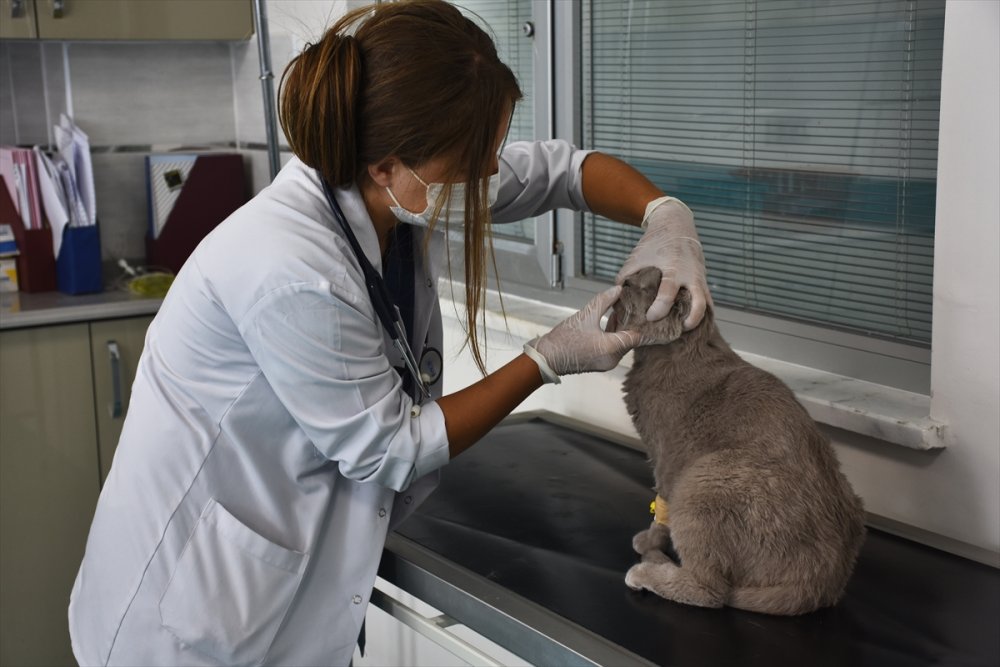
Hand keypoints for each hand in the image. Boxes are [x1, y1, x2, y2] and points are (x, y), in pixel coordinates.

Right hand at [523, 286, 640, 383]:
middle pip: (630, 339)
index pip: (637, 336)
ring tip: (623, 310)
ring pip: (621, 343)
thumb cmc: (563, 339)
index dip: (642, 322)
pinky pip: (613, 347)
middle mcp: (613, 359)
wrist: (546, 358)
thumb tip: (618, 289)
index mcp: (612, 348)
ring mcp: (606, 363)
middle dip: (632, 323)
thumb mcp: (585, 315)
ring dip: (622, 328)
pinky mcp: (600, 362)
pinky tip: (611, 320)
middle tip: (636, 306)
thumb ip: (604, 301)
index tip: (646, 309)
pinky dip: (613, 335)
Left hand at [615, 197, 711, 329]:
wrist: (676, 224)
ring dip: (697, 319)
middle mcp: (690, 275)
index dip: (659, 309)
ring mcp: (699, 278)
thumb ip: (626, 278)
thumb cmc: (654, 242)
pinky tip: (689, 321)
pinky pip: (707, 300)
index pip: (668, 294)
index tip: (650, 317)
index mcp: (672, 268)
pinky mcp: (703, 280)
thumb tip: (616, 301)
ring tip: (684, 328)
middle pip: (698, 304)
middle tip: (676, 328)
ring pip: (707, 305)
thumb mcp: (637, 258)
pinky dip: (700, 312)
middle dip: (689, 320)